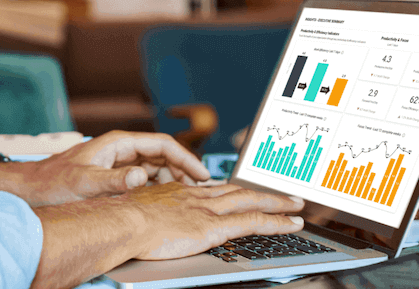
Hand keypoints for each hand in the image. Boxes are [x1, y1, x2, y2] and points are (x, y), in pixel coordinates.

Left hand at [0, 130, 210, 205]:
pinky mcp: (112, 176)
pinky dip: (158, 187)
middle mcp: (120, 149)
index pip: (162, 144)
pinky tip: (164, 202)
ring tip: (187, 198)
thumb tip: (142, 177)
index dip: (186, 158)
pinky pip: (143, 178)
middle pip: (162, 155)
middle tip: (200, 191)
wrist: (30, 189)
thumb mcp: (85, 183)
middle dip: (183, 170)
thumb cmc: (52, 184)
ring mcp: (116, 162)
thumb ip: (114, 180)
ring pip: (155, 167)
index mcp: (117, 143)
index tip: (202, 175)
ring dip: (172, 180)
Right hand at [122, 182, 304, 259]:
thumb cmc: (122, 219)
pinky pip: (253, 223)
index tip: (245, 191)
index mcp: (181, 193)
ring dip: (278, 204)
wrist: (121, 220)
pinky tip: (291, 224)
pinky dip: (276, 222)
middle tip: (285, 194)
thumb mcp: (139, 210)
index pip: (215, 190)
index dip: (234, 190)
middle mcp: (199, 197)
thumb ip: (153, 214)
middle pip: (239, 191)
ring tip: (297, 206)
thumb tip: (151, 222)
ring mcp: (208, 210)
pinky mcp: (213, 227)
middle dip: (264, 193)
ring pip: (252, 202)